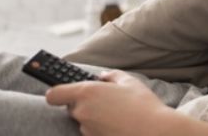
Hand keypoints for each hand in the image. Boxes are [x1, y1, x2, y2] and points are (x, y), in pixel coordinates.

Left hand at [45, 69, 173, 135]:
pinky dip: (101, 127)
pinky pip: (92, 131)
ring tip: (117, 113)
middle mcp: (82, 111)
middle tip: (105, 100)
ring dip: (94, 116)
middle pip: (71, 107)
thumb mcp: (130, 82)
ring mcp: (87, 129)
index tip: (65, 91)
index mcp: (87, 92)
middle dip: (84, 103)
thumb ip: (111, 76)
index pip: (54, 94)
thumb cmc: (143, 105)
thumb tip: (103, 77)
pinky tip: (118, 124)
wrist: (154, 132)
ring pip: (83, 120)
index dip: (58, 92)